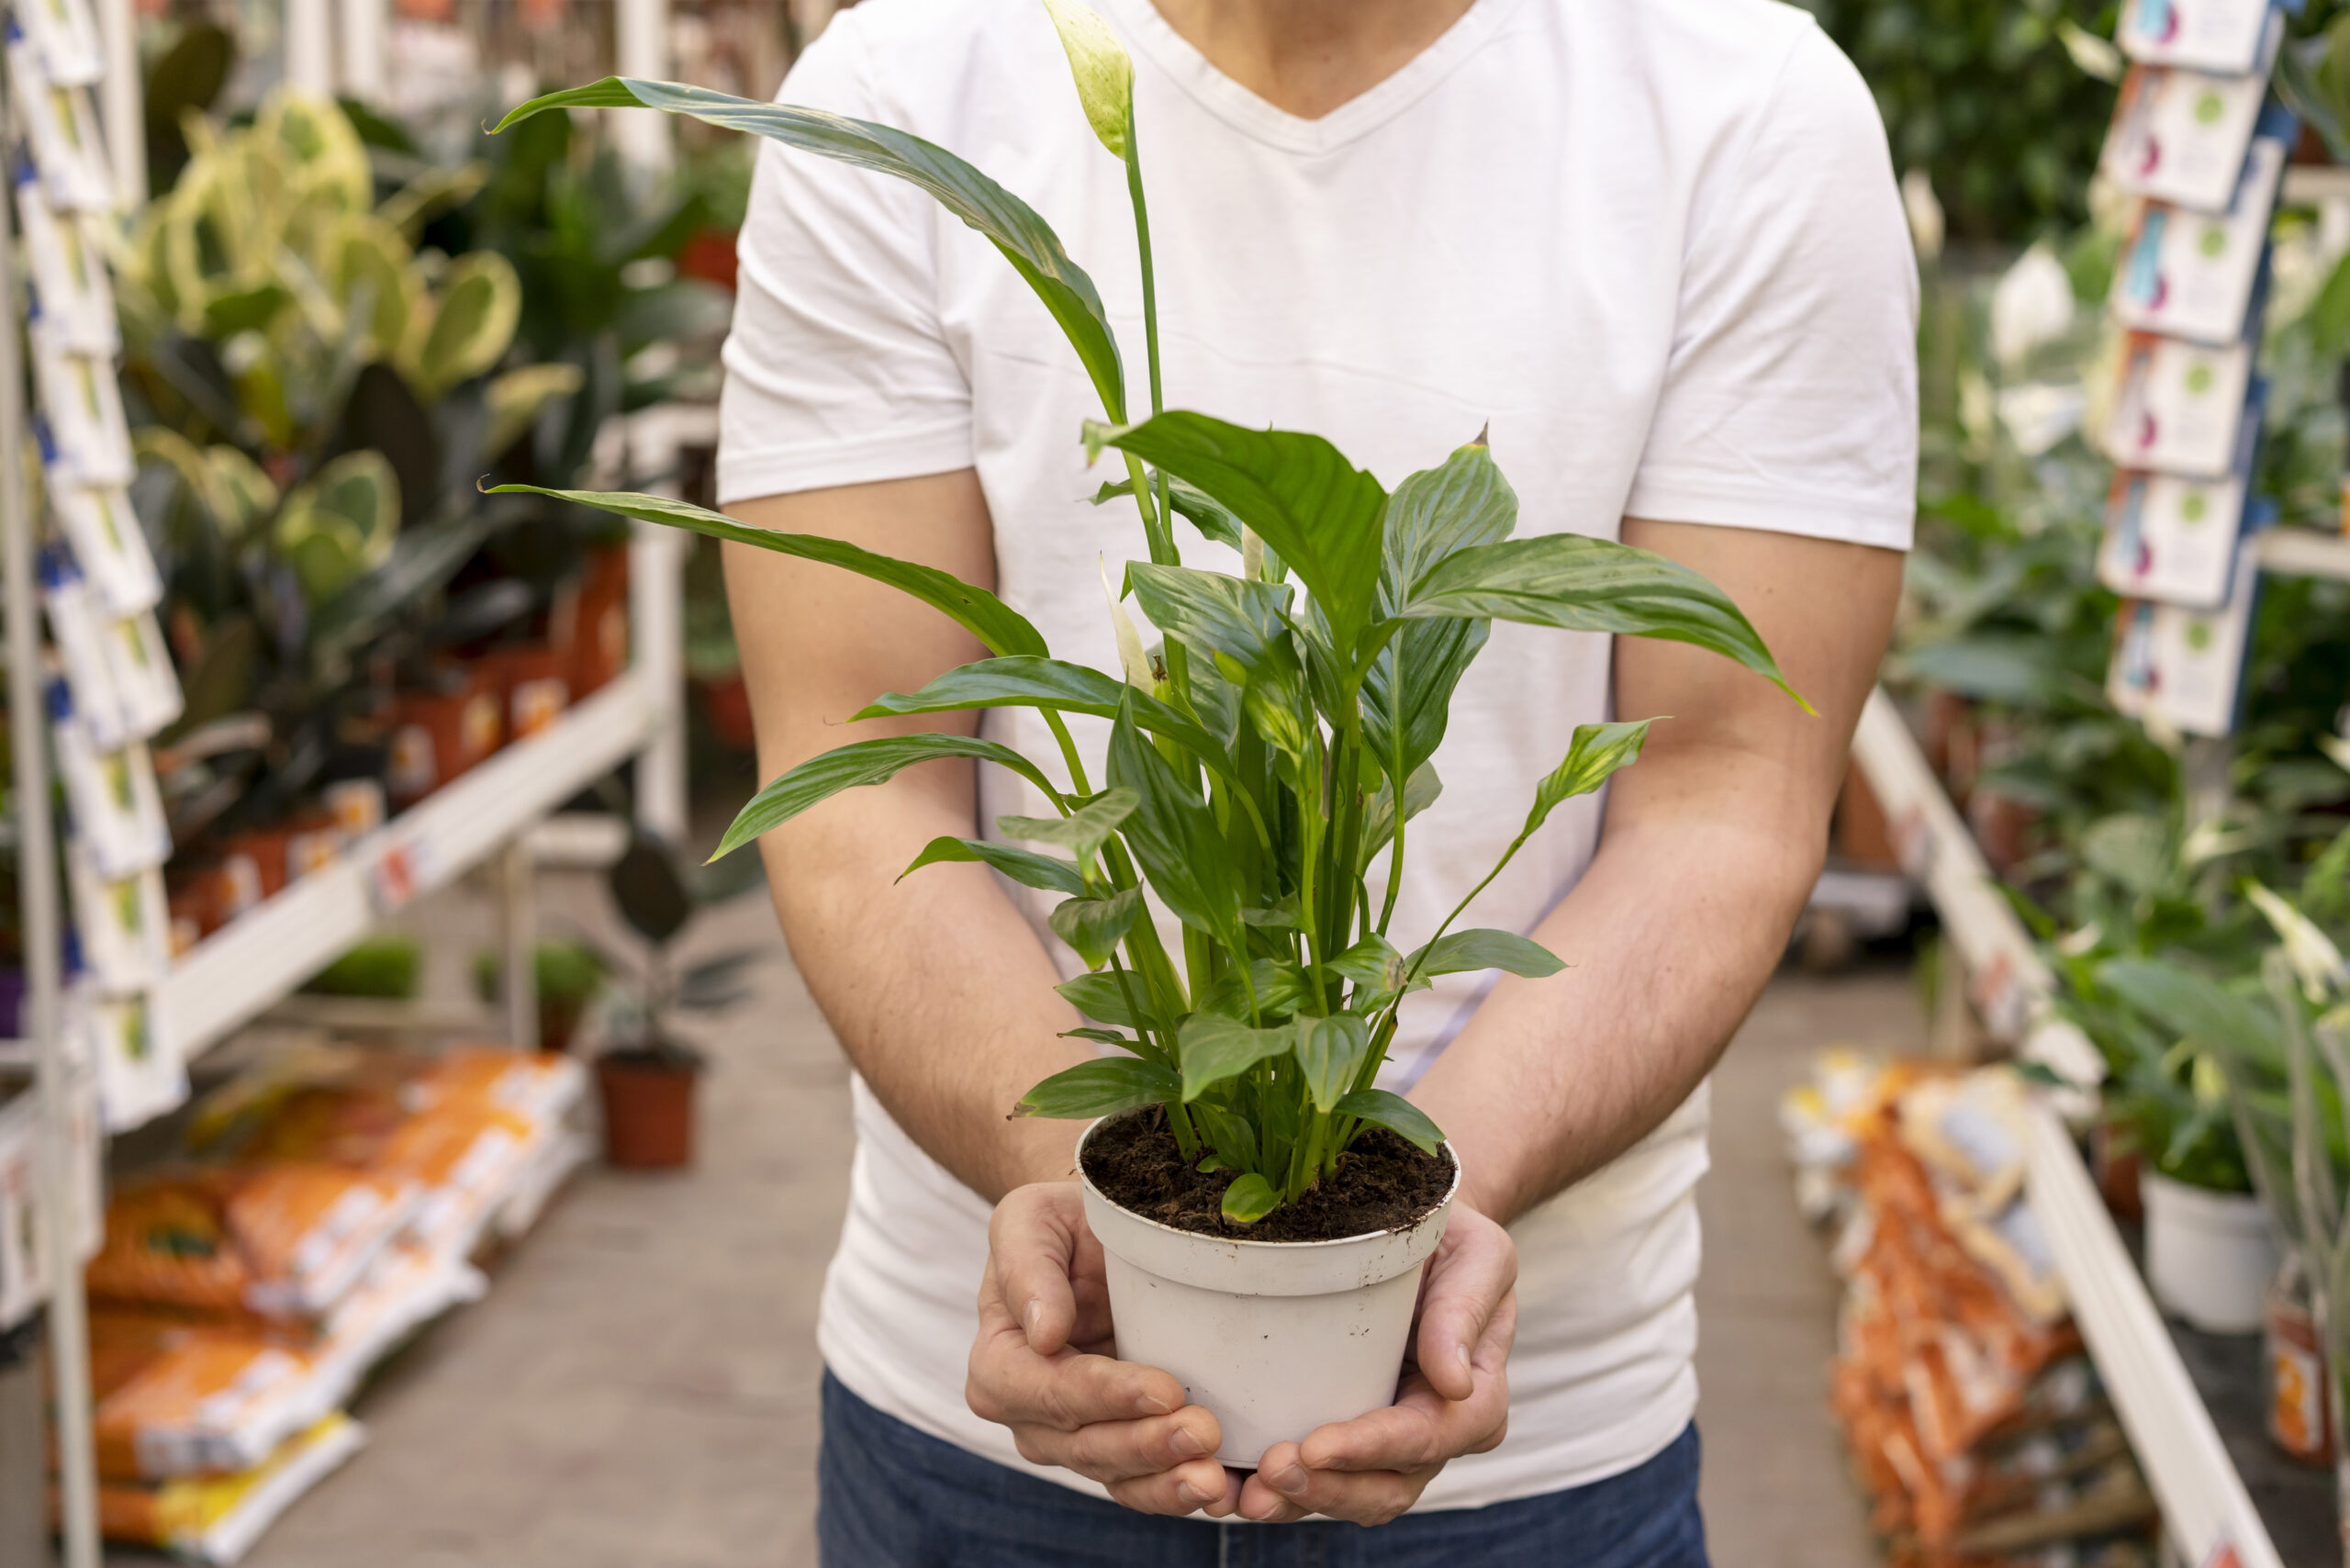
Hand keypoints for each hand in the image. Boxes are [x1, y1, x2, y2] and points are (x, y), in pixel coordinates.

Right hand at [966, 1182, 1241, 1516]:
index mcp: (1000, 1364)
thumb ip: (1026, 1269)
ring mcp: (1075, 1441)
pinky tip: (1224, 1492)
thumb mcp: (1030, 1221)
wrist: (1099, 1240)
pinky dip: (1181, 1491)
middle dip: (1147, 1444)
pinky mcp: (1121, 1451)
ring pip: (1118, 1476)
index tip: (1164, 1387)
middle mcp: (1030, 1416)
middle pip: (1085, 1444)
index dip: (1106, 1394)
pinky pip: (1145, 1485)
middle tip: (1206, 1432)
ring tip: (1217, 1479)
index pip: (1049, 1390)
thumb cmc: (1061, 1225)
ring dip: (1168, 1480)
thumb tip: (1043, 1332)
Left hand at [1234, 1203, 1516, 1524]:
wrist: (1422, 1237)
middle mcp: (1434, 1435)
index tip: (1315, 1445)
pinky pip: (1316, 1478)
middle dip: (1327, 1488)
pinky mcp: (1348, 1436)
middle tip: (1270, 1469)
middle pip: (1385, 1488)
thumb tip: (1455, 1383)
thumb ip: (1464, 1313)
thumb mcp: (1477, 1259)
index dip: (1370, 1449)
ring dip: (1297, 1499)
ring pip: (1348, 1496)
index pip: (1425, 1439)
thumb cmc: (1453, 1242)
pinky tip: (1235, 1486)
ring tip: (1248, 1492)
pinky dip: (1277, 1490)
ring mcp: (1388, 1445)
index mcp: (1473, 1400)